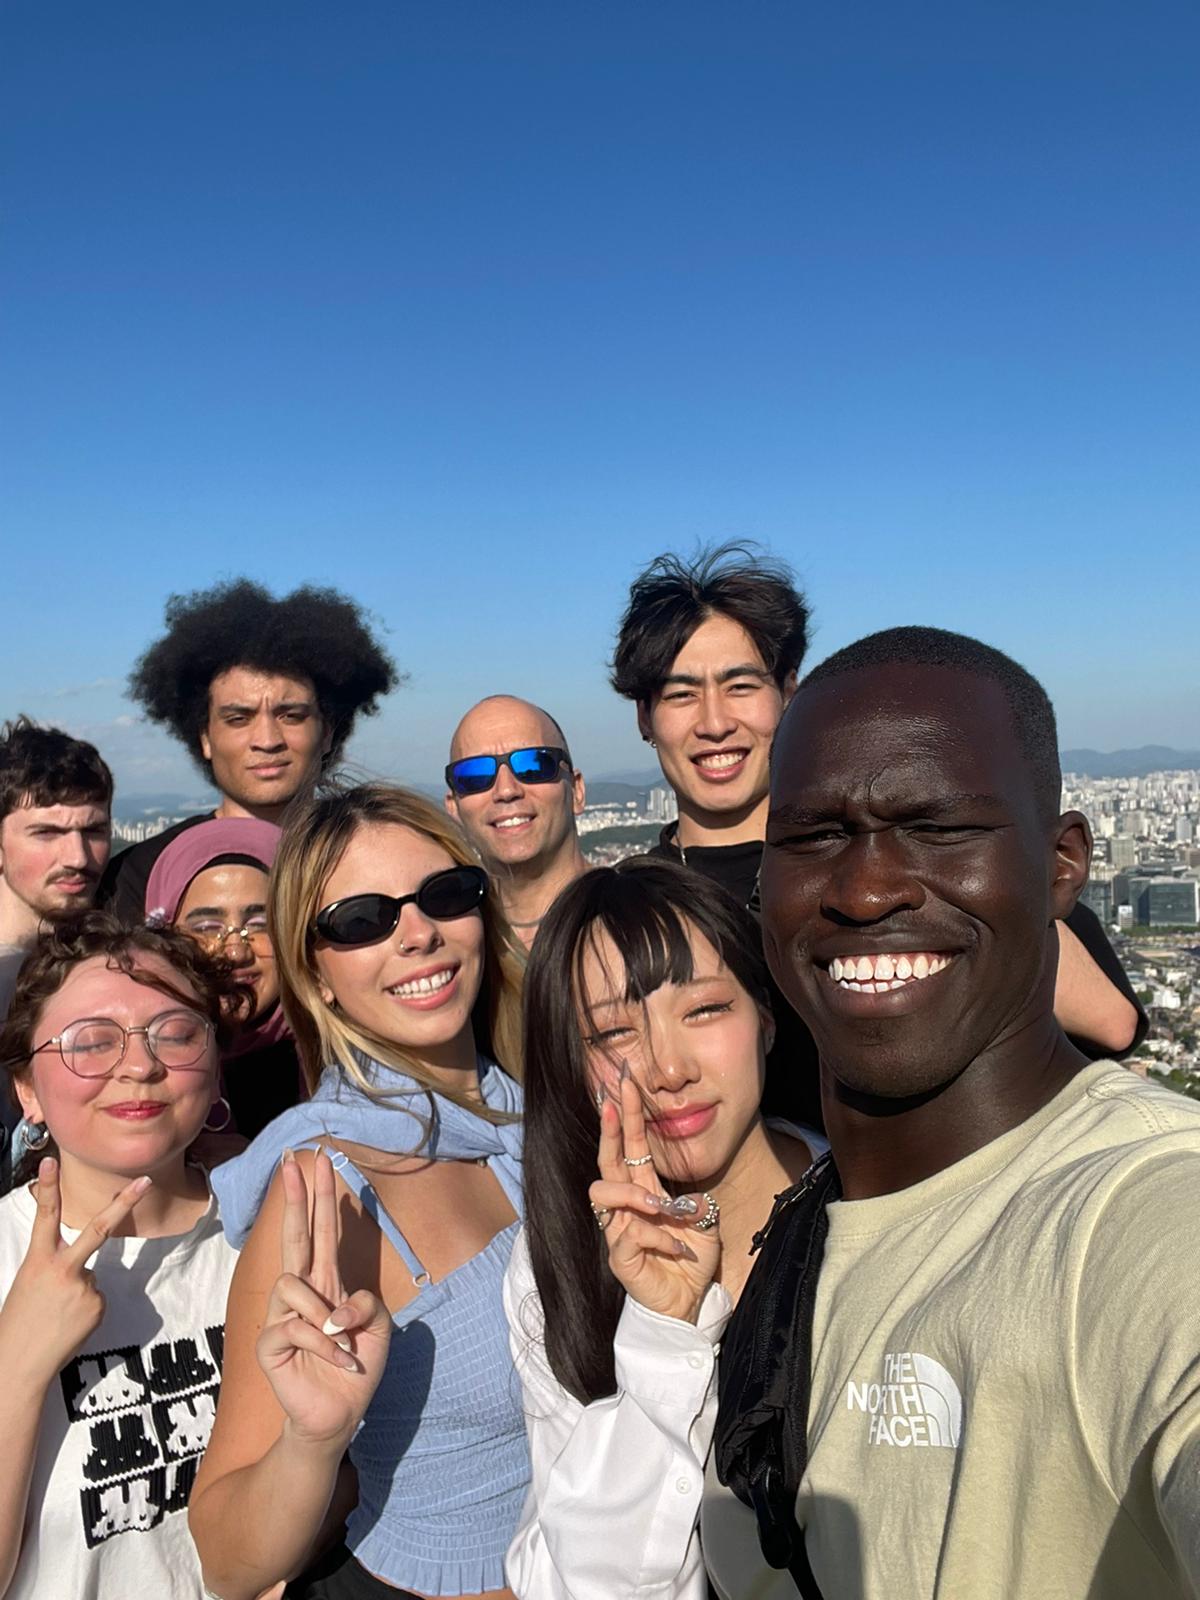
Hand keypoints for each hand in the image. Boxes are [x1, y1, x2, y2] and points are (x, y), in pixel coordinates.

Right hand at [0, 1157, 150, 1384]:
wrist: (18, 1367)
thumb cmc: (20, 1324)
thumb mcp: (28, 1285)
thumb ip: (55, 1268)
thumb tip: (84, 1269)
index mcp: (37, 1261)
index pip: (45, 1216)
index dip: (49, 1187)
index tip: (51, 1160)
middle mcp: (63, 1270)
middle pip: (98, 1228)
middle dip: (124, 1202)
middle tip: (146, 1180)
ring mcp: (85, 1288)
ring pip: (91, 1278)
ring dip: (78, 1294)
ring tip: (55, 1317)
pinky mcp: (98, 1306)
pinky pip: (96, 1299)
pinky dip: (85, 1310)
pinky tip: (67, 1325)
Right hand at [256, 1149, 391, 1447]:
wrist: (339, 1415)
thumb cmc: (356, 1366)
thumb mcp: (379, 1329)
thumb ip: (366, 1305)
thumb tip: (335, 1308)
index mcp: (327, 1283)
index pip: (321, 1231)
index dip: (320, 1197)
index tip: (318, 1160)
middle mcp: (301, 1293)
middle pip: (295, 1236)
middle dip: (295, 1197)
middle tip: (294, 1160)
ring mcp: (281, 1316)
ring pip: (293, 1285)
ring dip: (324, 1314)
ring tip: (342, 1343)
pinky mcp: (270, 1344)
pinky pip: (294, 1328)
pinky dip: (324, 1345)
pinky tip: (340, 1361)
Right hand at [587, 1072, 720, 1324]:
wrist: (688, 1304)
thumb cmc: (690, 1261)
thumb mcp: (704, 1224)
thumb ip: (697, 1204)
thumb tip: (693, 1197)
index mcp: (645, 1191)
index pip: (632, 1147)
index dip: (627, 1116)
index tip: (624, 1083)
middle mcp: (626, 1207)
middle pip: (608, 1160)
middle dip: (610, 1127)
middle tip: (613, 1099)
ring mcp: (619, 1231)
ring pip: (605, 1193)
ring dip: (636, 1194)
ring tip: (662, 1207)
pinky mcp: (619, 1258)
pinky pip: (630, 1235)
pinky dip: (660, 1237)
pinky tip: (679, 1248)